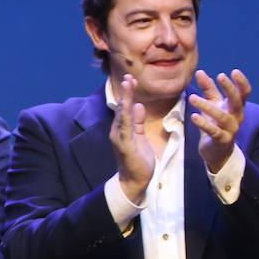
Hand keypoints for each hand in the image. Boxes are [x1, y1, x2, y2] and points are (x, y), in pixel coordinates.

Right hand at [111, 73, 153, 203]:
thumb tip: (138, 105)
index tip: (131, 79)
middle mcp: (117, 131)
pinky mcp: (124, 145)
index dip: (128, 93)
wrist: (134, 181)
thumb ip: (138, 122)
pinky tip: (128, 107)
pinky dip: (126, 117)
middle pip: (121, 108)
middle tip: (129, 77)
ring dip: (125, 100)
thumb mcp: (140, 137)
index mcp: (122, 129)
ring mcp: (119, 138)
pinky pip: (125, 128)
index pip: (125, 108)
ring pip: (122, 115)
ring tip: (128, 86)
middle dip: (125, 92)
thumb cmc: (138, 161)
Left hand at [189, 69, 249, 172]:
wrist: (217, 152)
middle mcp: (236, 117)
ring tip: (193, 98)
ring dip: (207, 106)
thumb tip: (200, 72)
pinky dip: (204, 124)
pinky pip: (213, 131)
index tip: (234, 71)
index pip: (244, 94)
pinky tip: (194, 116)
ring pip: (222, 116)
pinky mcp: (221, 140)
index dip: (242, 83)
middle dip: (230, 88)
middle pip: (237, 102)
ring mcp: (230, 130)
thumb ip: (208, 89)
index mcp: (236, 108)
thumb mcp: (213, 105)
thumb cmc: (216, 124)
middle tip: (220, 76)